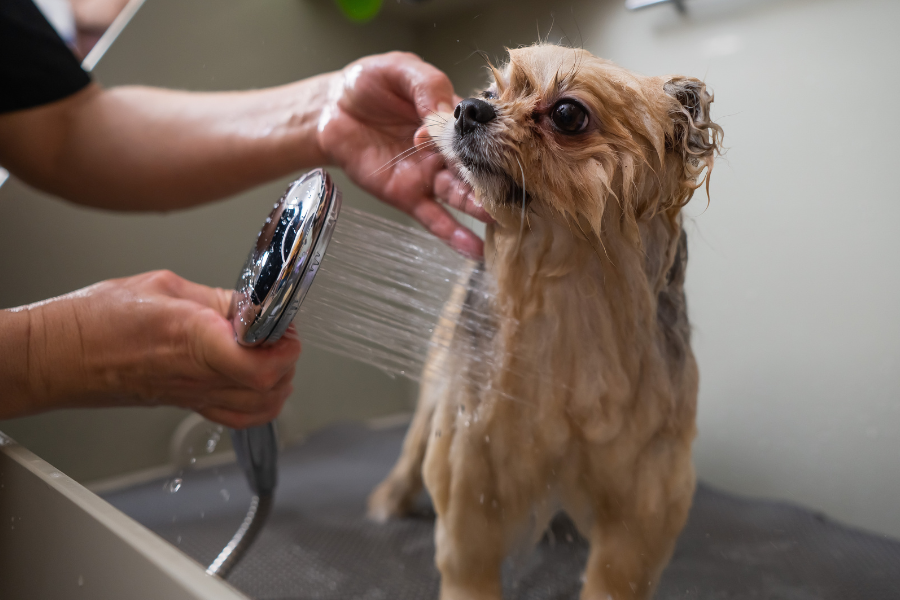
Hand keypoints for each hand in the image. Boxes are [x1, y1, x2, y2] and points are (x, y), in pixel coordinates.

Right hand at [1, 271, 299, 427]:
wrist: (60, 356)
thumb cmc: (97, 320)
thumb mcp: (164, 286)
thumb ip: (216, 298)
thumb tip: (252, 304)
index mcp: (195, 338)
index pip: (259, 364)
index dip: (285, 347)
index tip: (283, 325)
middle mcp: (199, 375)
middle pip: (271, 388)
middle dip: (287, 359)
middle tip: (278, 332)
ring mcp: (194, 396)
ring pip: (262, 408)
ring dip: (278, 381)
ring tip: (268, 352)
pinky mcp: (188, 405)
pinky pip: (239, 416)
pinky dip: (260, 402)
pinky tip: (255, 378)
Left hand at [317, 52, 490, 257]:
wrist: (331, 108)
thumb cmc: (369, 84)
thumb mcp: (399, 70)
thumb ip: (426, 87)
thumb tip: (440, 114)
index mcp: (451, 120)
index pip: (480, 131)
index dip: (493, 138)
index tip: (510, 148)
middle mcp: (446, 152)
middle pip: (477, 168)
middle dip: (496, 180)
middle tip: (518, 193)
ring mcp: (428, 176)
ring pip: (459, 196)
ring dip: (480, 208)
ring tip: (499, 219)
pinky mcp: (407, 196)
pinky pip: (433, 219)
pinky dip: (453, 235)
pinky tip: (473, 250)